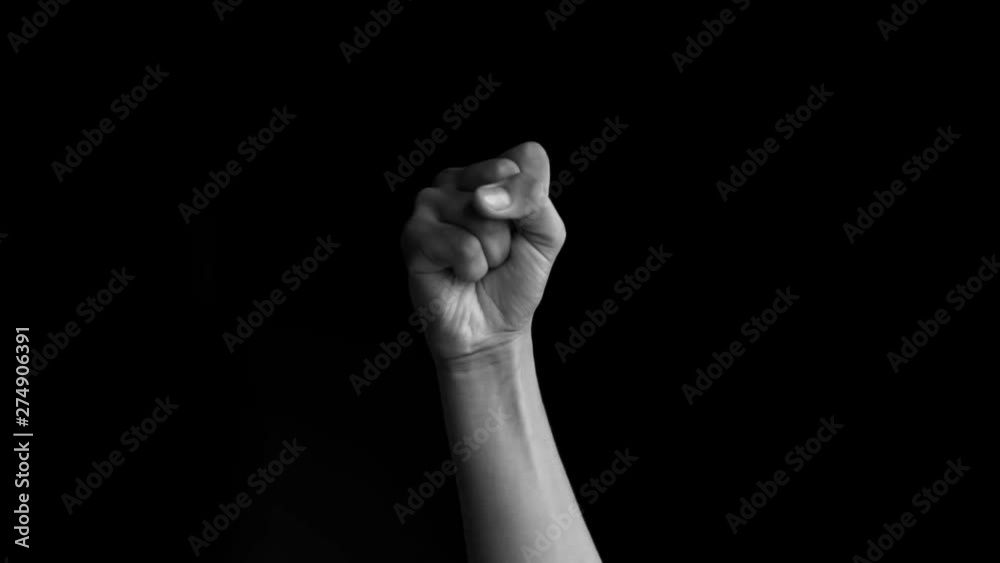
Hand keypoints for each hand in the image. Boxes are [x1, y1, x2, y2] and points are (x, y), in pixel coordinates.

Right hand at [400, 141, 566, 361]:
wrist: (492, 329)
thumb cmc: (515, 279)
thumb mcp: (546, 235)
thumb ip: (534, 201)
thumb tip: (482, 197)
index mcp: (487, 172)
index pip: (526, 158)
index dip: (534, 200)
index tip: (522, 229)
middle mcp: (454, 180)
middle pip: (503, 185)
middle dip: (512, 231)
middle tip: (496, 252)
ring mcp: (428, 204)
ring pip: (481, 216)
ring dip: (491, 254)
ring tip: (477, 265)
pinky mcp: (413, 235)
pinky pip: (461, 245)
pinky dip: (471, 269)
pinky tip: (458, 274)